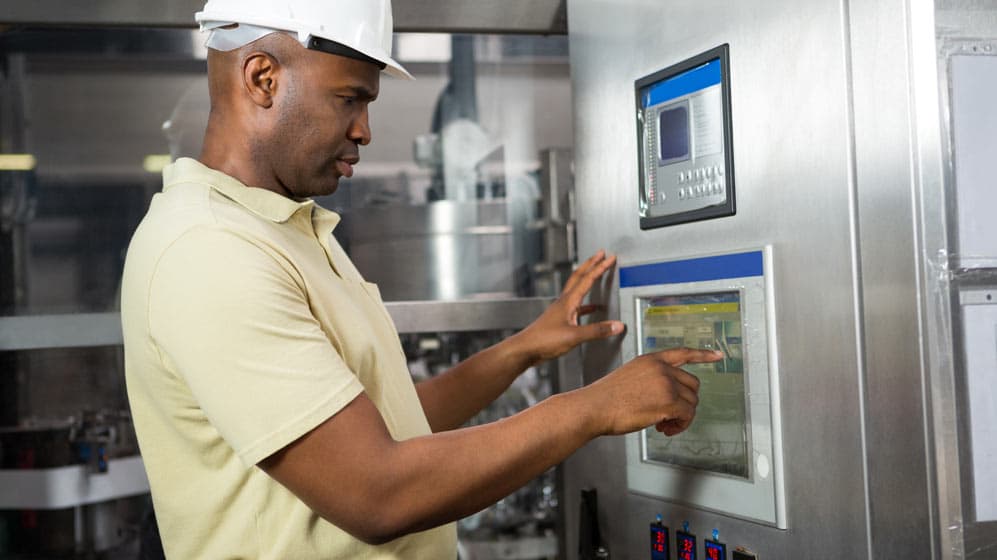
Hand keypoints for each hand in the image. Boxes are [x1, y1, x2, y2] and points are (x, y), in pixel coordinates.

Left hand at [511, 250, 623, 364]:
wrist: (526, 349)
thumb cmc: (544, 341)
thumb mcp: (574, 336)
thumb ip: (597, 331)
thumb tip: (617, 325)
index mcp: (568, 301)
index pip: (587, 279)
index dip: (600, 267)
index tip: (610, 258)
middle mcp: (563, 302)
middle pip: (578, 276)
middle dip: (591, 264)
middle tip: (601, 254)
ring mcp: (560, 310)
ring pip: (576, 289)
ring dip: (587, 279)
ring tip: (597, 275)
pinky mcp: (559, 320)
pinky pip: (576, 306)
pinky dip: (587, 304)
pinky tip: (592, 309)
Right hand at [582, 347, 722, 436]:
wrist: (594, 407)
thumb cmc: (606, 397)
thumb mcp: (630, 376)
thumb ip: (651, 379)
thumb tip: (668, 397)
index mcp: (651, 359)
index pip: (683, 353)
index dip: (703, 355)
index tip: (717, 356)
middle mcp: (661, 368)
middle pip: (692, 384)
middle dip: (685, 401)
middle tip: (671, 415)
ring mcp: (666, 384)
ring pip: (691, 402)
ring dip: (682, 416)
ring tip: (665, 425)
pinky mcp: (669, 402)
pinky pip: (687, 415)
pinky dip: (680, 425)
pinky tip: (665, 429)